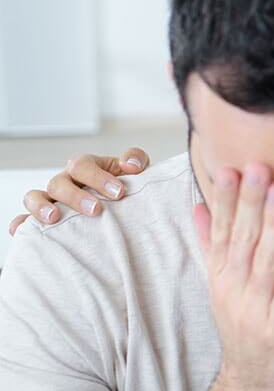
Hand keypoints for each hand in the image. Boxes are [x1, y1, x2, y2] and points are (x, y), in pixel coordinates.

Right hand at [9, 148, 149, 234]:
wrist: (122, 203)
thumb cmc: (125, 186)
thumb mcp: (134, 170)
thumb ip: (136, 159)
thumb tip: (131, 164)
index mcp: (85, 167)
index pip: (83, 165)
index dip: (98, 177)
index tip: (119, 193)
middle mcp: (65, 182)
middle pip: (59, 183)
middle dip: (76, 196)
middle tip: (96, 210)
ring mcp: (52, 200)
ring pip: (35, 197)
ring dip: (41, 207)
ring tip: (53, 218)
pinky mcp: (44, 218)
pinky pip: (24, 220)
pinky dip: (21, 224)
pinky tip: (21, 231)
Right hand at [197, 163, 273, 390]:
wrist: (255, 386)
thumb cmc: (248, 327)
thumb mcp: (226, 285)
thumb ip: (214, 245)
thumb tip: (196, 206)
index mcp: (224, 274)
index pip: (222, 228)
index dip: (225, 197)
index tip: (230, 163)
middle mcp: (234, 286)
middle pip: (239, 236)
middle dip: (247, 198)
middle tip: (255, 163)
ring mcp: (254, 306)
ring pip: (261, 258)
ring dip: (268, 223)